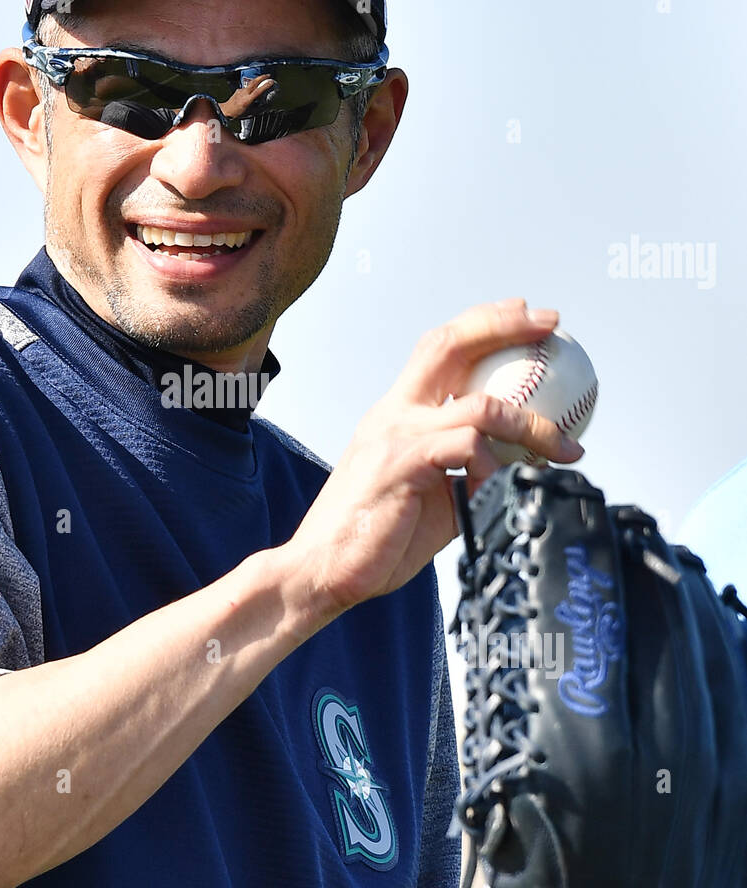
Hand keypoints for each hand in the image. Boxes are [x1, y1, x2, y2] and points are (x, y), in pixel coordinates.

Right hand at [287, 298, 583, 618]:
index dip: (486, 324)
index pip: (441, 348)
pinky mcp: (402, 463)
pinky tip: (507, 492)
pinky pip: (469, 450)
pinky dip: (499, 468)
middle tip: (551, 324)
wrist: (322, 570)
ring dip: (532, 423)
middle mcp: (394, 413)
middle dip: (504, 324)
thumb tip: (522, 470)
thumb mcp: (433, 498)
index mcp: (397, 413)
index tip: (529, 317)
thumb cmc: (375, 541)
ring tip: (566, 446)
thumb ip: (469, 475)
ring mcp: (396, 435)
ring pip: (479, 405)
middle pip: (450, 343)